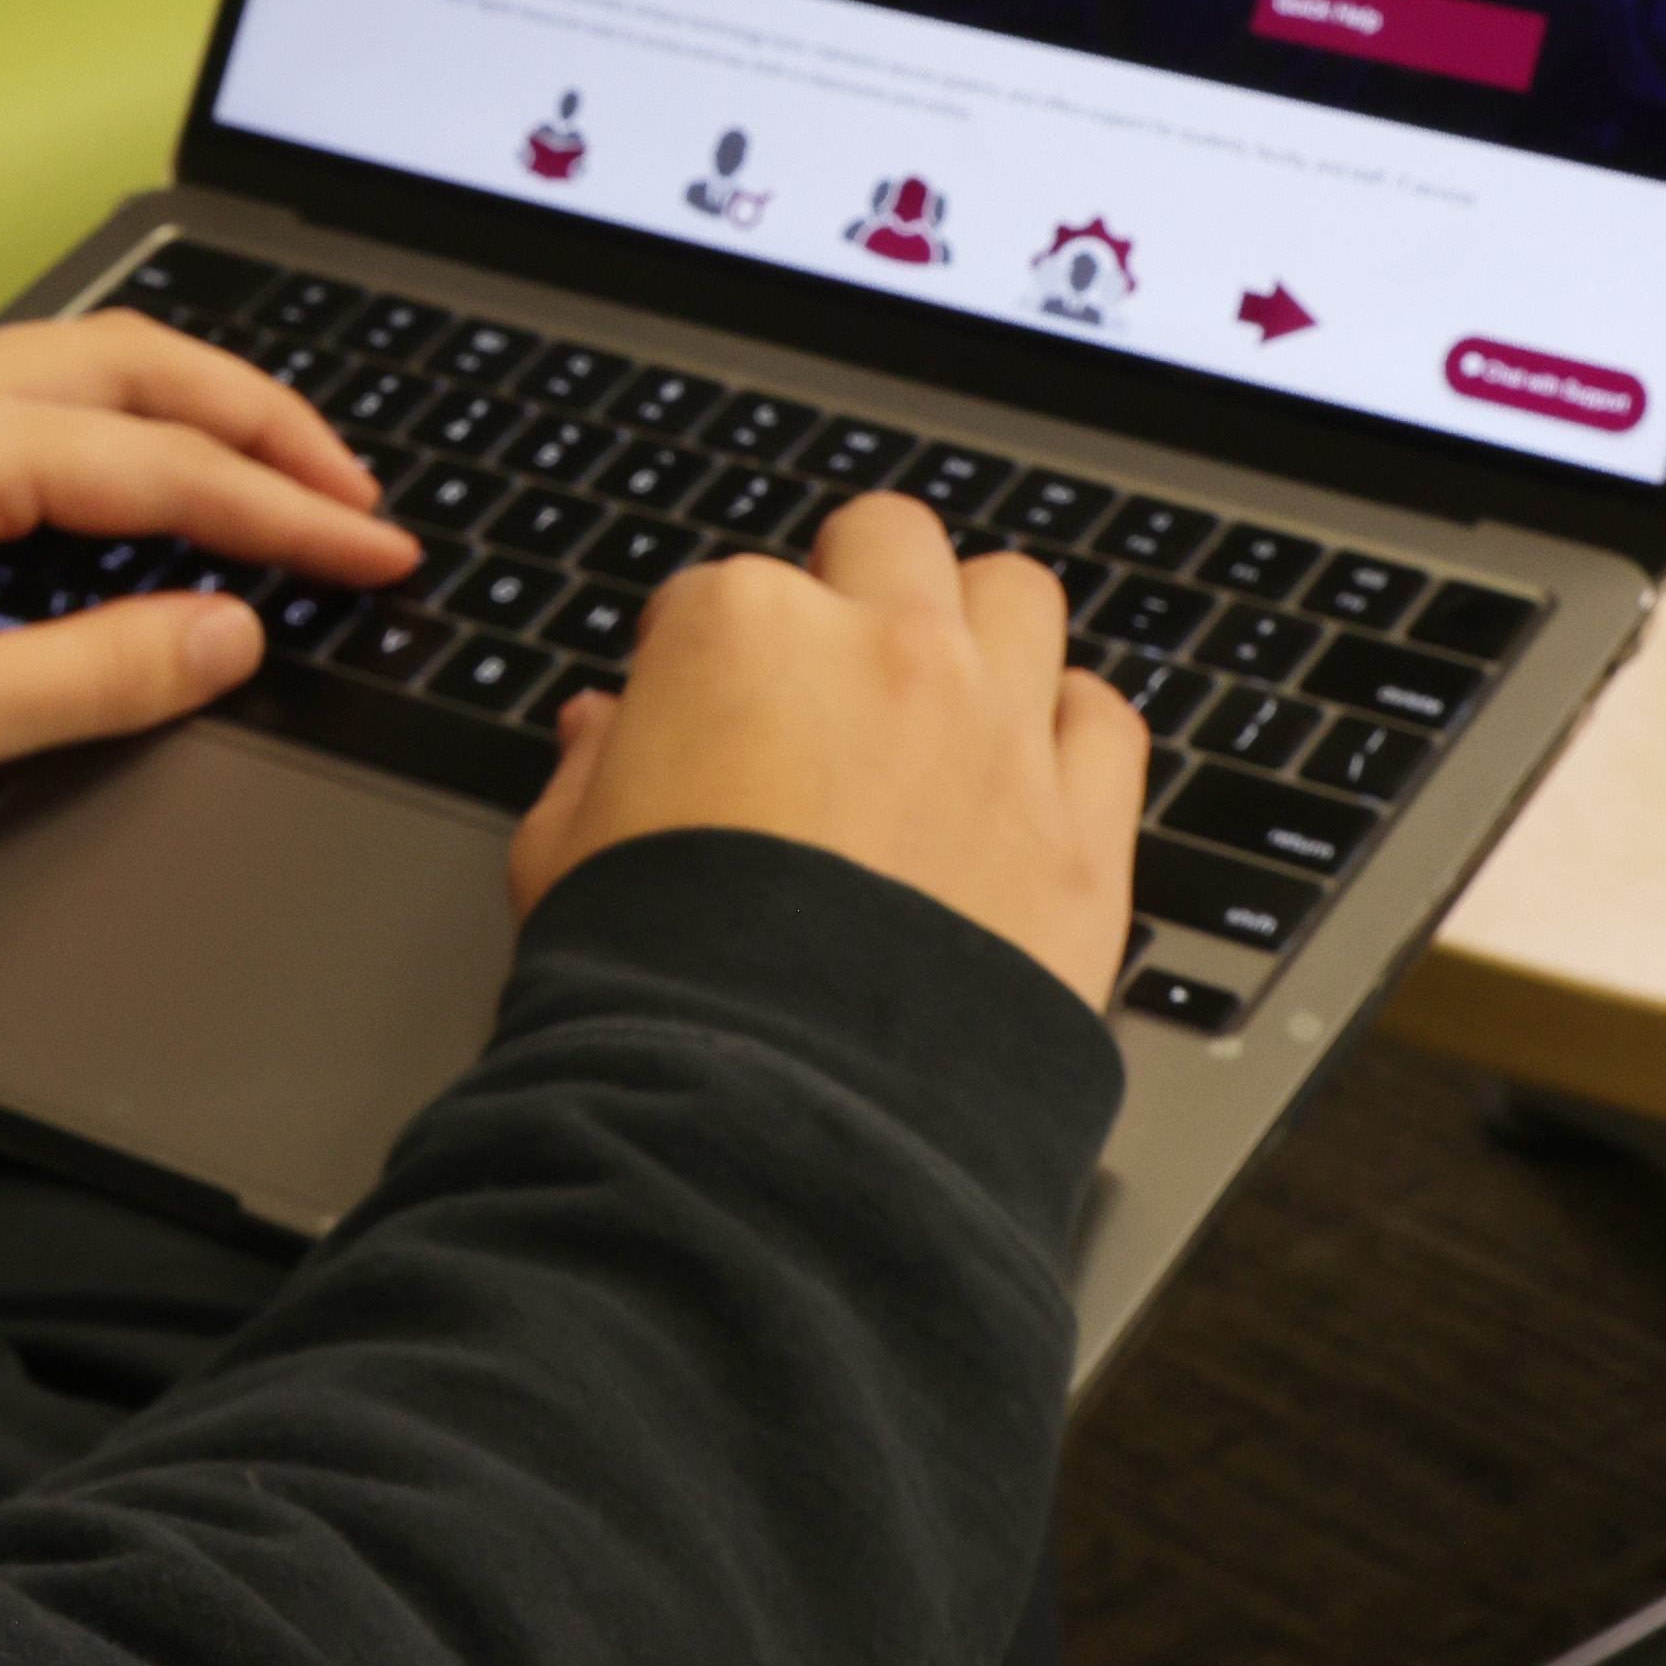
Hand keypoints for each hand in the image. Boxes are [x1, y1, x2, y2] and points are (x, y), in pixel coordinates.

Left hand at [0, 317, 413, 864]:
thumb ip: (100, 670)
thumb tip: (230, 632)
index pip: (167, 464)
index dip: (290, 515)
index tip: (379, 556)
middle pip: (137, 367)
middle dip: (262, 426)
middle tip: (354, 495)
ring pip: (71, 373)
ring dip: (184, 418)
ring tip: (269, 482)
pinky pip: (8, 404)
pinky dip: (103, 435)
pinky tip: (131, 495)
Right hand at [502, 492, 1145, 1009]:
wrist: (769, 1123)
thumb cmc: (650, 992)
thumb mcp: (560, 858)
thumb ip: (588, 767)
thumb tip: (599, 725)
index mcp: (741, 631)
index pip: (722, 591)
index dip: (704, 657)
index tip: (702, 711)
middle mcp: (884, 651)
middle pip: (888, 542)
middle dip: (856, 586)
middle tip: (833, 669)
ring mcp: (996, 731)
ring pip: (1017, 596)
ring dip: (979, 632)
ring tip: (946, 702)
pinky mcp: (1080, 830)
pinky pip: (1105, 722)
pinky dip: (1071, 734)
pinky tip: (1031, 774)